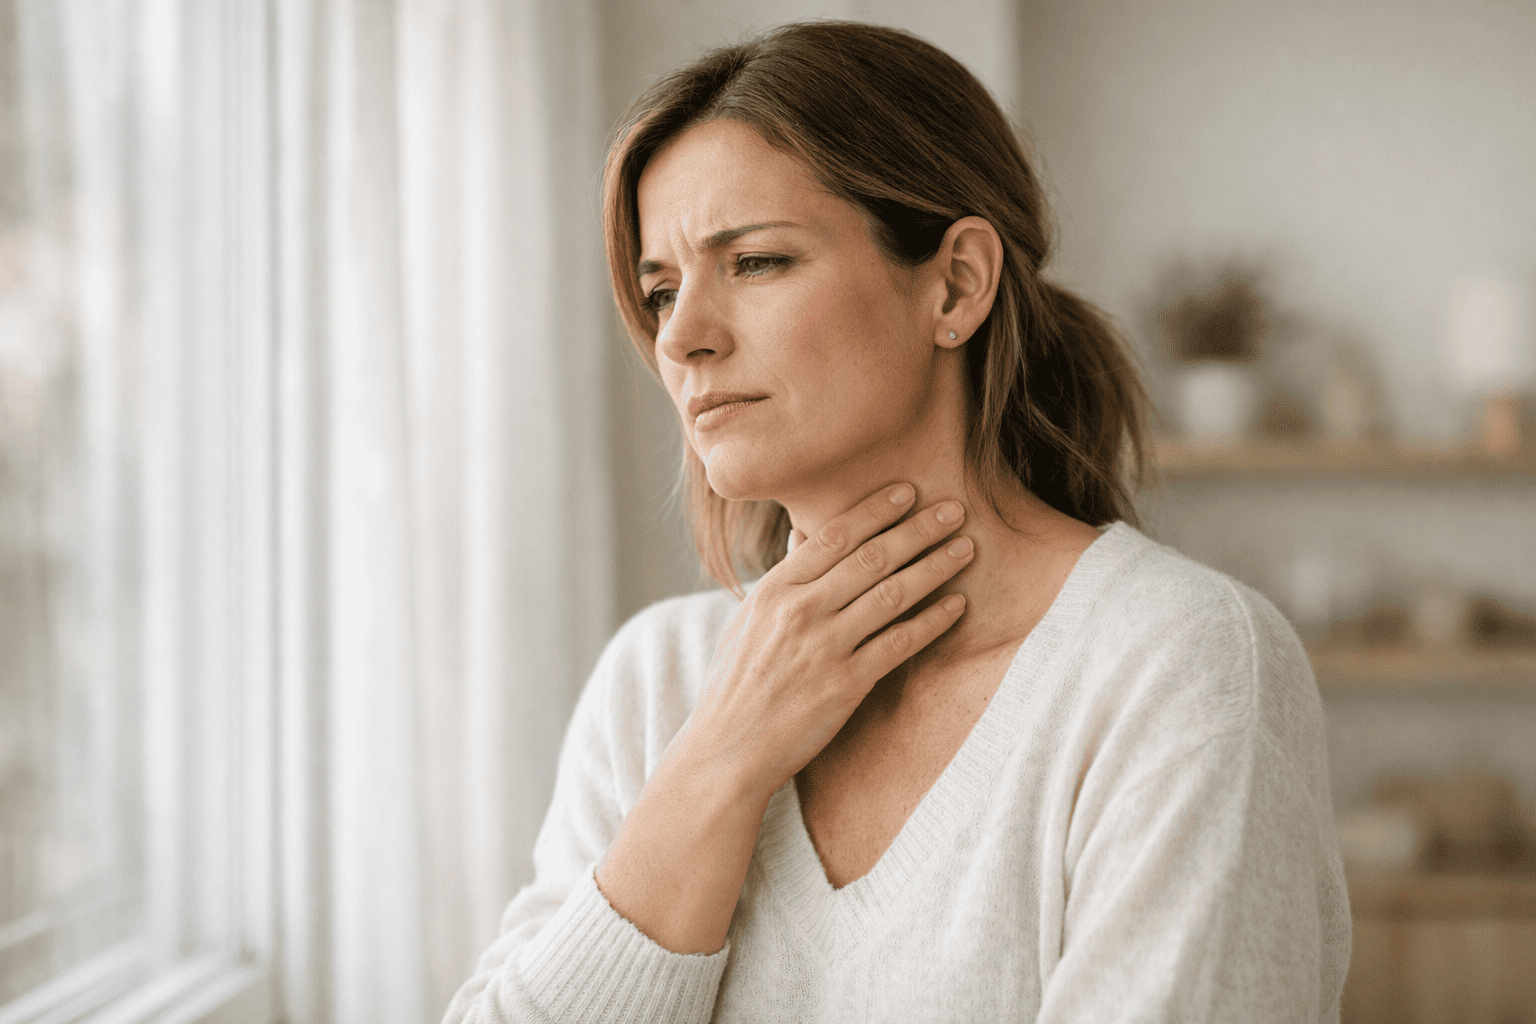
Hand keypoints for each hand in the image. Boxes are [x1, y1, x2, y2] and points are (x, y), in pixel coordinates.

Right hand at [679, 483, 973, 797]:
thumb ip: (784, 575)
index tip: (908, 491)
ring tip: (965, 548)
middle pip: (870, 557)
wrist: (727, 749)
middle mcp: (800, 610)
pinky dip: (931, 622)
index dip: (876, 510)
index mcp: (775, 589)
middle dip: (917, 529)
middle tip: (954, 509)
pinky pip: (898, 644)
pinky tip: (957, 605)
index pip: (834, 535)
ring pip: (890, 594)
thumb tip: (805, 532)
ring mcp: (824, 647)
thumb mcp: (749, 619)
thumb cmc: (737, 683)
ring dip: (933, 567)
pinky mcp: (845, 684)